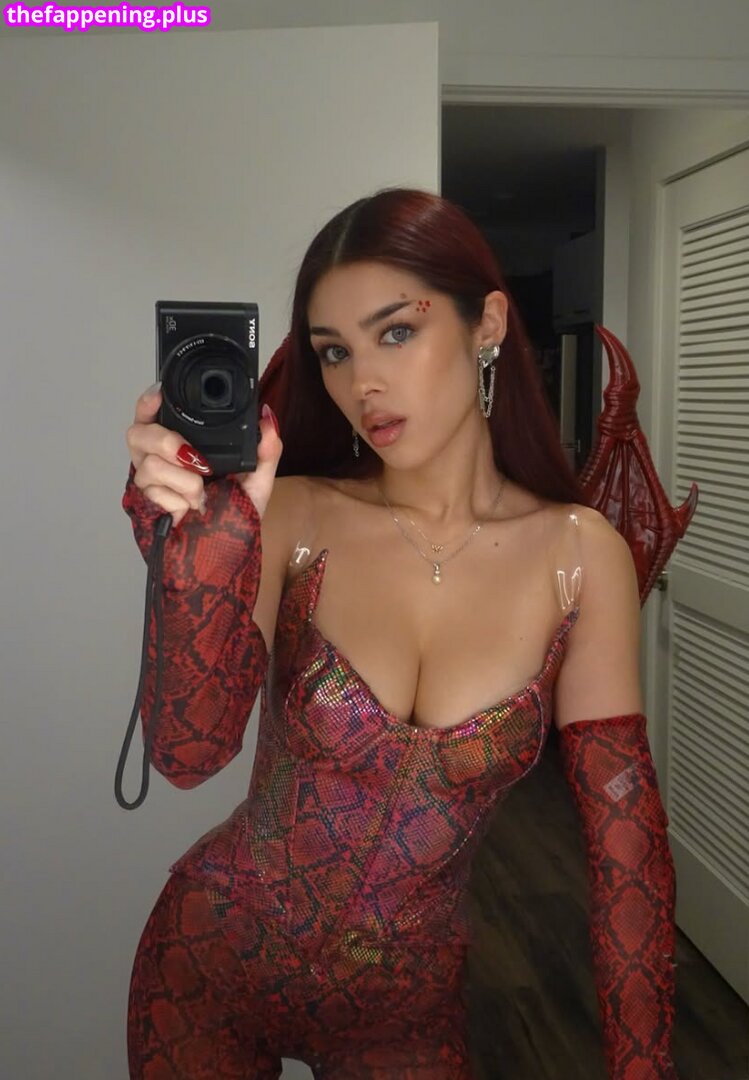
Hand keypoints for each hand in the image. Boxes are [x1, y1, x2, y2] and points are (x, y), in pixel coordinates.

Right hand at [125, 387, 282, 526]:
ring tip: (201, 494)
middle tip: (197, 461)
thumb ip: (265, 449)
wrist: (225, 550)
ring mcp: (148, 481)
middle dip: (167, 442)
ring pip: (151, 465)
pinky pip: (155, 492)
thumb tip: (269, 418)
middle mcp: (157, 458)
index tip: (161, 394)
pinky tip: (190, 509)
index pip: (151, 414)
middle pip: (138, 434)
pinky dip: (180, 501)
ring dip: (184, 481)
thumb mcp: (257, 479)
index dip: (148, 402)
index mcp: (179, 443)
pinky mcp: (146, 504)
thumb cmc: (235, 512)